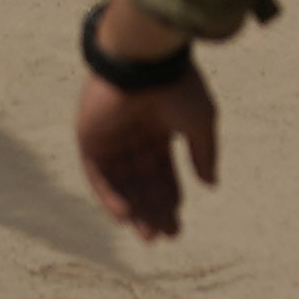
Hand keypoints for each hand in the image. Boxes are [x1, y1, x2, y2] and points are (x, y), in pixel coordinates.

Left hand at [73, 57, 218, 244]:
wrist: (143, 61)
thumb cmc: (176, 86)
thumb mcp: (201, 122)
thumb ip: (204, 153)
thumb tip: (210, 185)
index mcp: (158, 126)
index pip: (162, 170)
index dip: (170, 197)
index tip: (178, 223)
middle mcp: (133, 132)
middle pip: (142, 181)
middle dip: (153, 209)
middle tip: (163, 236)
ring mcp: (109, 136)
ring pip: (121, 182)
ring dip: (133, 209)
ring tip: (147, 235)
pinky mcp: (89, 136)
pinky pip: (97, 174)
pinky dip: (108, 196)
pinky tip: (124, 215)